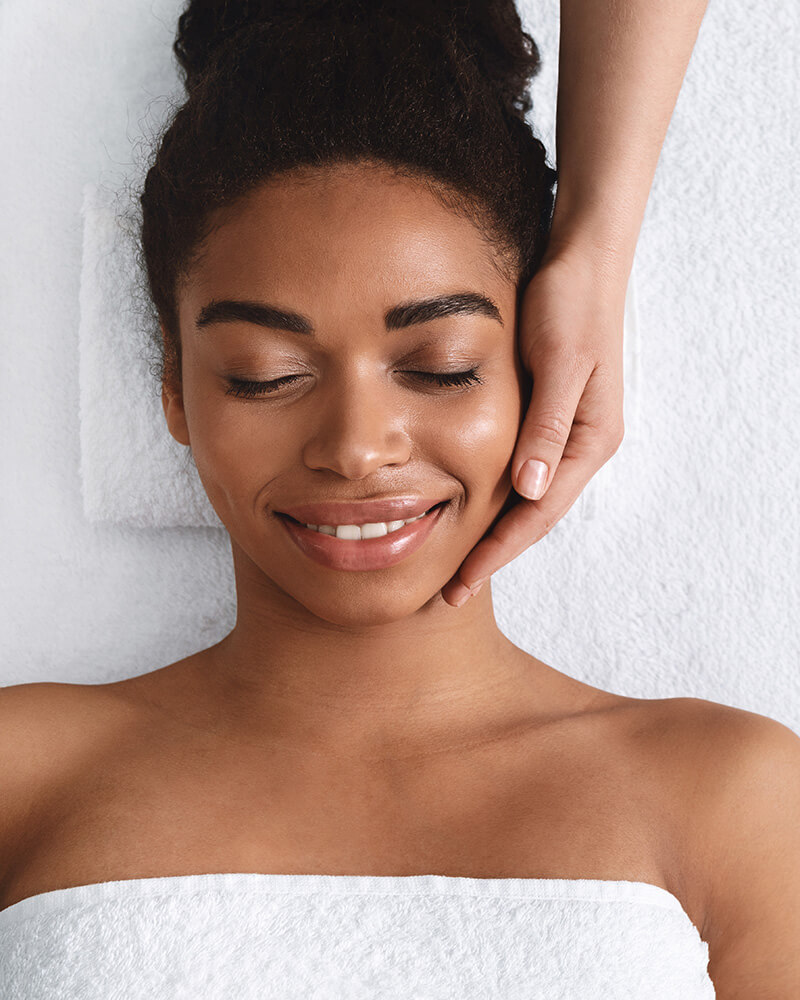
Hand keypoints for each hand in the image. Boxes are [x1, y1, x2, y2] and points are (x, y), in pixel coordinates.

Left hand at [441, 245, 627, 606]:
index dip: (499, 551)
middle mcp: (581, 446)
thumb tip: (531, 491)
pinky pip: (519, 471)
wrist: (582, 259)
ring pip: (525, 499)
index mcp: (591, 441)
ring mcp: (565, 434)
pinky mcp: (548, 417)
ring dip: (493, 532)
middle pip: (533, 517)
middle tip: (449, 593)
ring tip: (454, 565)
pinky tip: (465, 508)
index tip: (462, 584)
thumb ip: (548, 428)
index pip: (539, 514)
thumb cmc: (570, 305)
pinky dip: (493, 497)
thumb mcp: (561, 363)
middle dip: (493, 555)